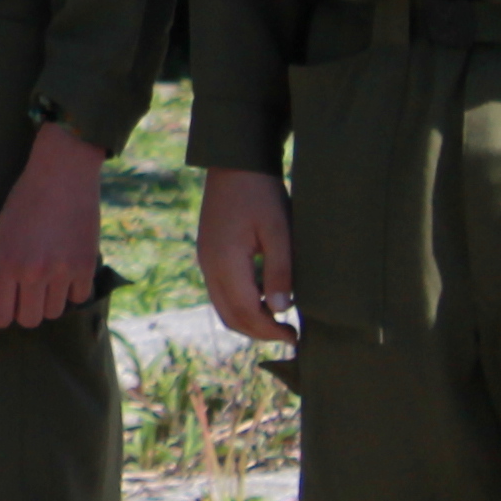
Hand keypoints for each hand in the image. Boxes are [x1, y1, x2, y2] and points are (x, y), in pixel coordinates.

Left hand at [0, 123, 108, 329]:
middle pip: (30, 320)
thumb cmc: (24, 201)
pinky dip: (74, 289)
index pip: (0, 317)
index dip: (3, 315)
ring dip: (51, 300)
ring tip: (49, 277)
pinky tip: (68, 269)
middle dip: (27, 310)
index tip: (7, 308)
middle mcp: (31, 273)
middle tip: (29, 293)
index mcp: (4, 264)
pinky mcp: (86, 268)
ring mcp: (60, 273)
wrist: (61, 176)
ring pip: (55, 312)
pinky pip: (79, 298)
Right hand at [199, 168, 299, 346]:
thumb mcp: (278, 231)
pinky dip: (242, 303)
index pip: (244, 312)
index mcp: (224, 261)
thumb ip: (279, 271)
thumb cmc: (261, 194)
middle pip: (229, 315)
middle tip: (289, 334)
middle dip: (259, 332)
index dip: (269, 331)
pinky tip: (265, 295)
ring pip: (223, 305)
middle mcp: (208, 264)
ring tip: (280, 319)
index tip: (295, 337)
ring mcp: (205, 258)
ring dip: (250, 318)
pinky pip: (221, 290)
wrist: (234, 163)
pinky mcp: (209, 252)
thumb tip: (282, 310)